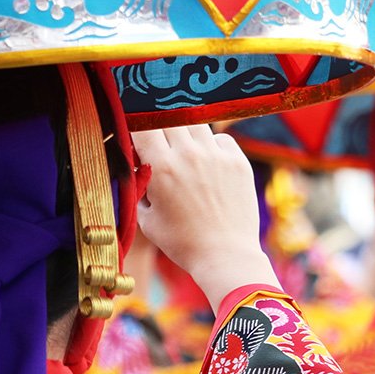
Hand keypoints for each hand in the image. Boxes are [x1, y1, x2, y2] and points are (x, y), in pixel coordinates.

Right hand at [131, 127, 278, 308]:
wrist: (225, 256)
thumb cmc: (181, 242)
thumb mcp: (146, 218)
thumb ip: (139, 188)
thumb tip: (137, 167)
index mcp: (160, 167)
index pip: (142, 126)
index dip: (136, 127)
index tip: (136, 136)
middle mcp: (188, 154)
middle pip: (167, 118)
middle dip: (160, 129)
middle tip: (161, 145)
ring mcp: (215, 156)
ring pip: (195, 123)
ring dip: (186, 133)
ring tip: (186, 154)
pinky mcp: (238, 162)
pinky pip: (221, 138)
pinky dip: (212, 145)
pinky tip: (209, 163)